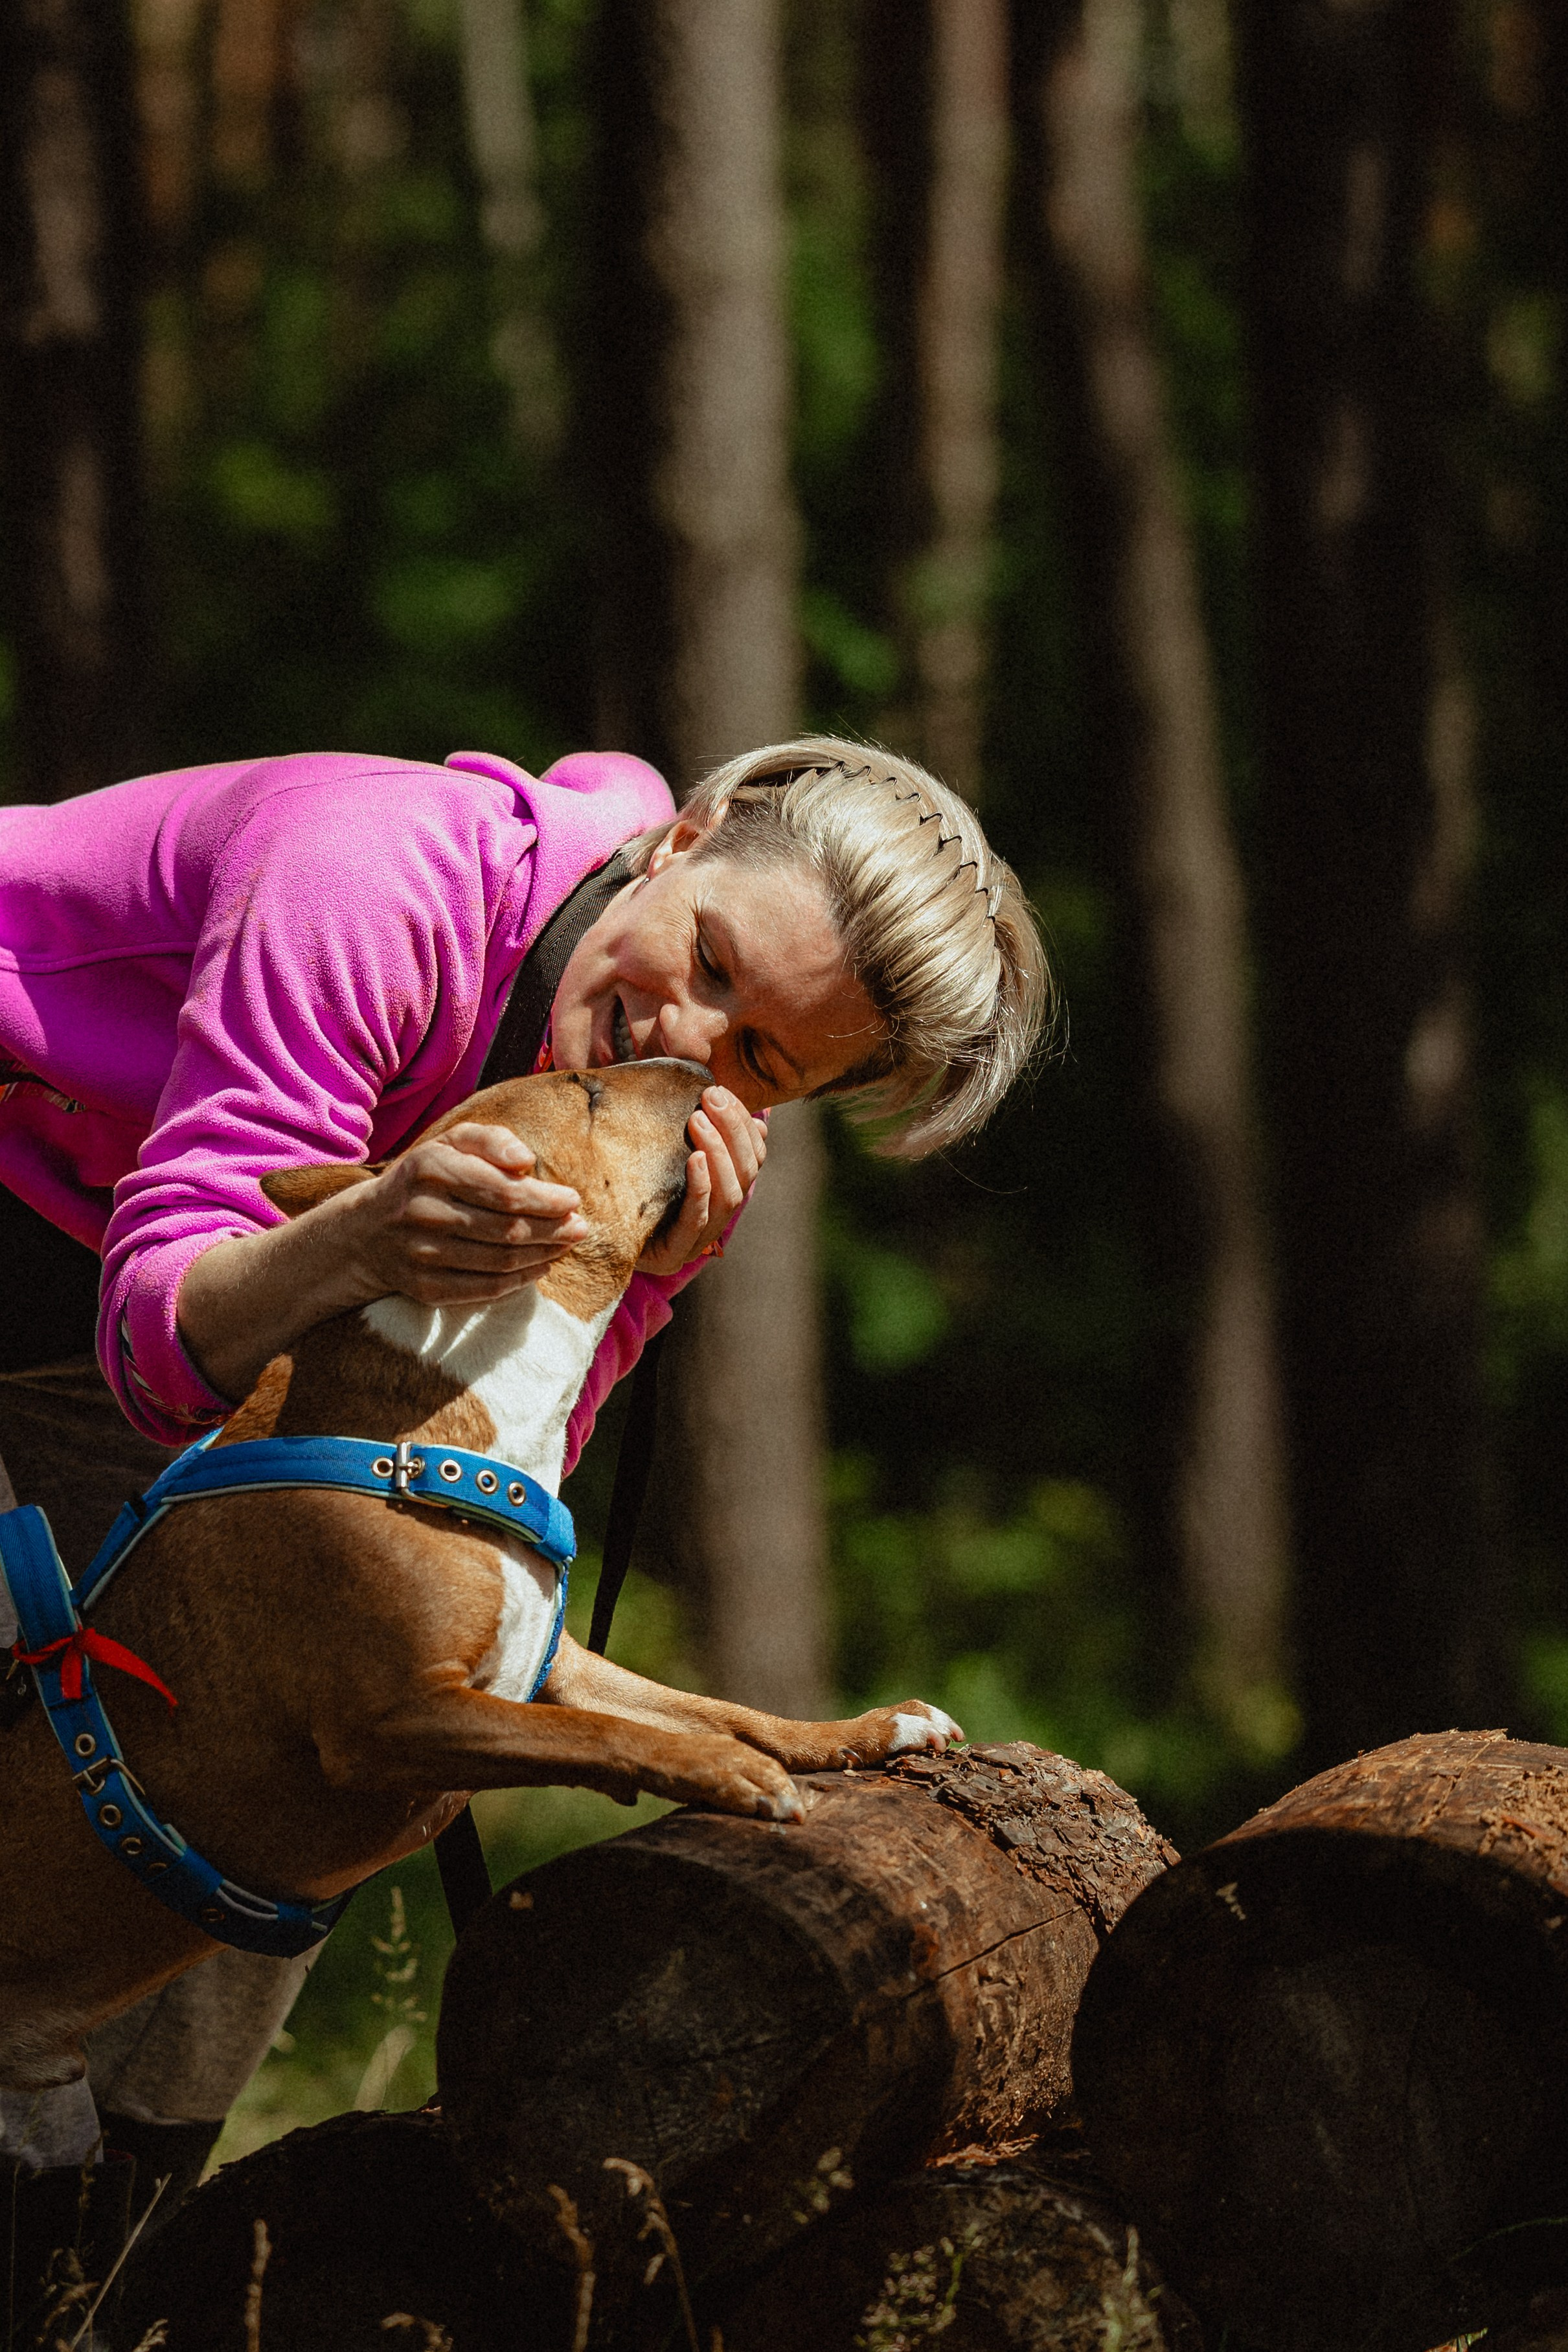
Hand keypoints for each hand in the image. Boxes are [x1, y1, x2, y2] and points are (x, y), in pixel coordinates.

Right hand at [342, 1122, 587, 1304]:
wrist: (364, 1232)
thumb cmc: (423, 1179)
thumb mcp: (449, 1144)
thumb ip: (491, 1140)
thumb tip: (526, 1160)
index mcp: (430, 1168)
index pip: (503, 1191)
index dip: (545, 1199)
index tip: (573, 1200)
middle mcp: (423, 1212)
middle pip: (506, 1229)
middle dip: (553, 1229)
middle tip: (580, 1228)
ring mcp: (421, 1254)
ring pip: (500, 1261)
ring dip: (543, 1255)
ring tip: (566, 1244)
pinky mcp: (423, 1287)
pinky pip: (484, 1289)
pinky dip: (520, 1281)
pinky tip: (541, 1267)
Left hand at [636, 1086, 766, 1275]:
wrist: (589, 1229)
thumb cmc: (625, 1183)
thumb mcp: (660, 1150)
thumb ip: (694, 1130)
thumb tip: (734, 1107)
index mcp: (720, 1193)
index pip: (752, 1158)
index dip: (743, 1124)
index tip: (720, 1092)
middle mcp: (715, 1220)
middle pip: (746, 1174)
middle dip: (732, 1131)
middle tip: (710, 1098)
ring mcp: (696, 1242)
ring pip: (729, 1196)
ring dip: (718, 1152)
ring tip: (698, 1120)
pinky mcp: (673, 1255)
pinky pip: (696, 1220)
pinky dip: (701, 1187)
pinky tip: (695, 1158)